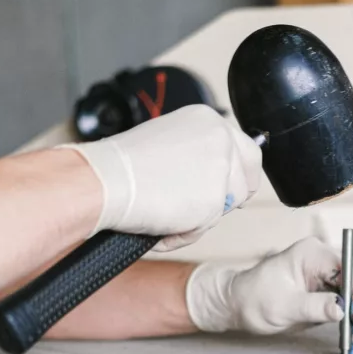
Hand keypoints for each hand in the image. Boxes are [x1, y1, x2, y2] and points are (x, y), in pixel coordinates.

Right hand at [60, 105, 261, 250]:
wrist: (105, 180)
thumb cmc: (124, 166)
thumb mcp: (169, 144)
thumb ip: (196, 155)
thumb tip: (213, 178)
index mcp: (208, 120)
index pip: (247, 150)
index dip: (240, 175)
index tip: (231, 189)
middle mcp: (221, 138)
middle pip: (247, 178)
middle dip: (231, 197)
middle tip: (205, 208)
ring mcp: (221, 168)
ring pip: (228, 205)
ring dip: (200, 216)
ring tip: (166, 212)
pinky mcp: (215, 199)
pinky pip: (206, 226)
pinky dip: (184, 232)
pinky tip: (161, 223)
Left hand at [186, 237, 352, 352]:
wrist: (237, 304)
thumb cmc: (253, 299)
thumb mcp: (283, 306)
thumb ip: (314, 307)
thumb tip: (343, 311)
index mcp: (313, 254)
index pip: (350, 270)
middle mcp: (325, 261)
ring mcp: (327, 276)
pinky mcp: (326, 292)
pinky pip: (349, 304)